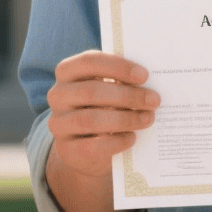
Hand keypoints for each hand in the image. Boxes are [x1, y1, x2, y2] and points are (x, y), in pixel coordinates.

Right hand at [44, 51, 157, 177]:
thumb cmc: (101, 108)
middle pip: (91, 91)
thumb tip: (149, 84)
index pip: (89, 61)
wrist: (84, 149)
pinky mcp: (67, 150)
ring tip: (148, 119)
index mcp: (67, 72)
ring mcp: (59, 124)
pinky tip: (132, 138)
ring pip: (91, 120)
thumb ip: (120, 82)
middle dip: (127, 95)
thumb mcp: (106, 91)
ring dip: (125, 119)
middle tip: (154, 100)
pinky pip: (93, 146)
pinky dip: (117, 141)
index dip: (117, 67)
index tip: (144, 76)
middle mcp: (58, 95)